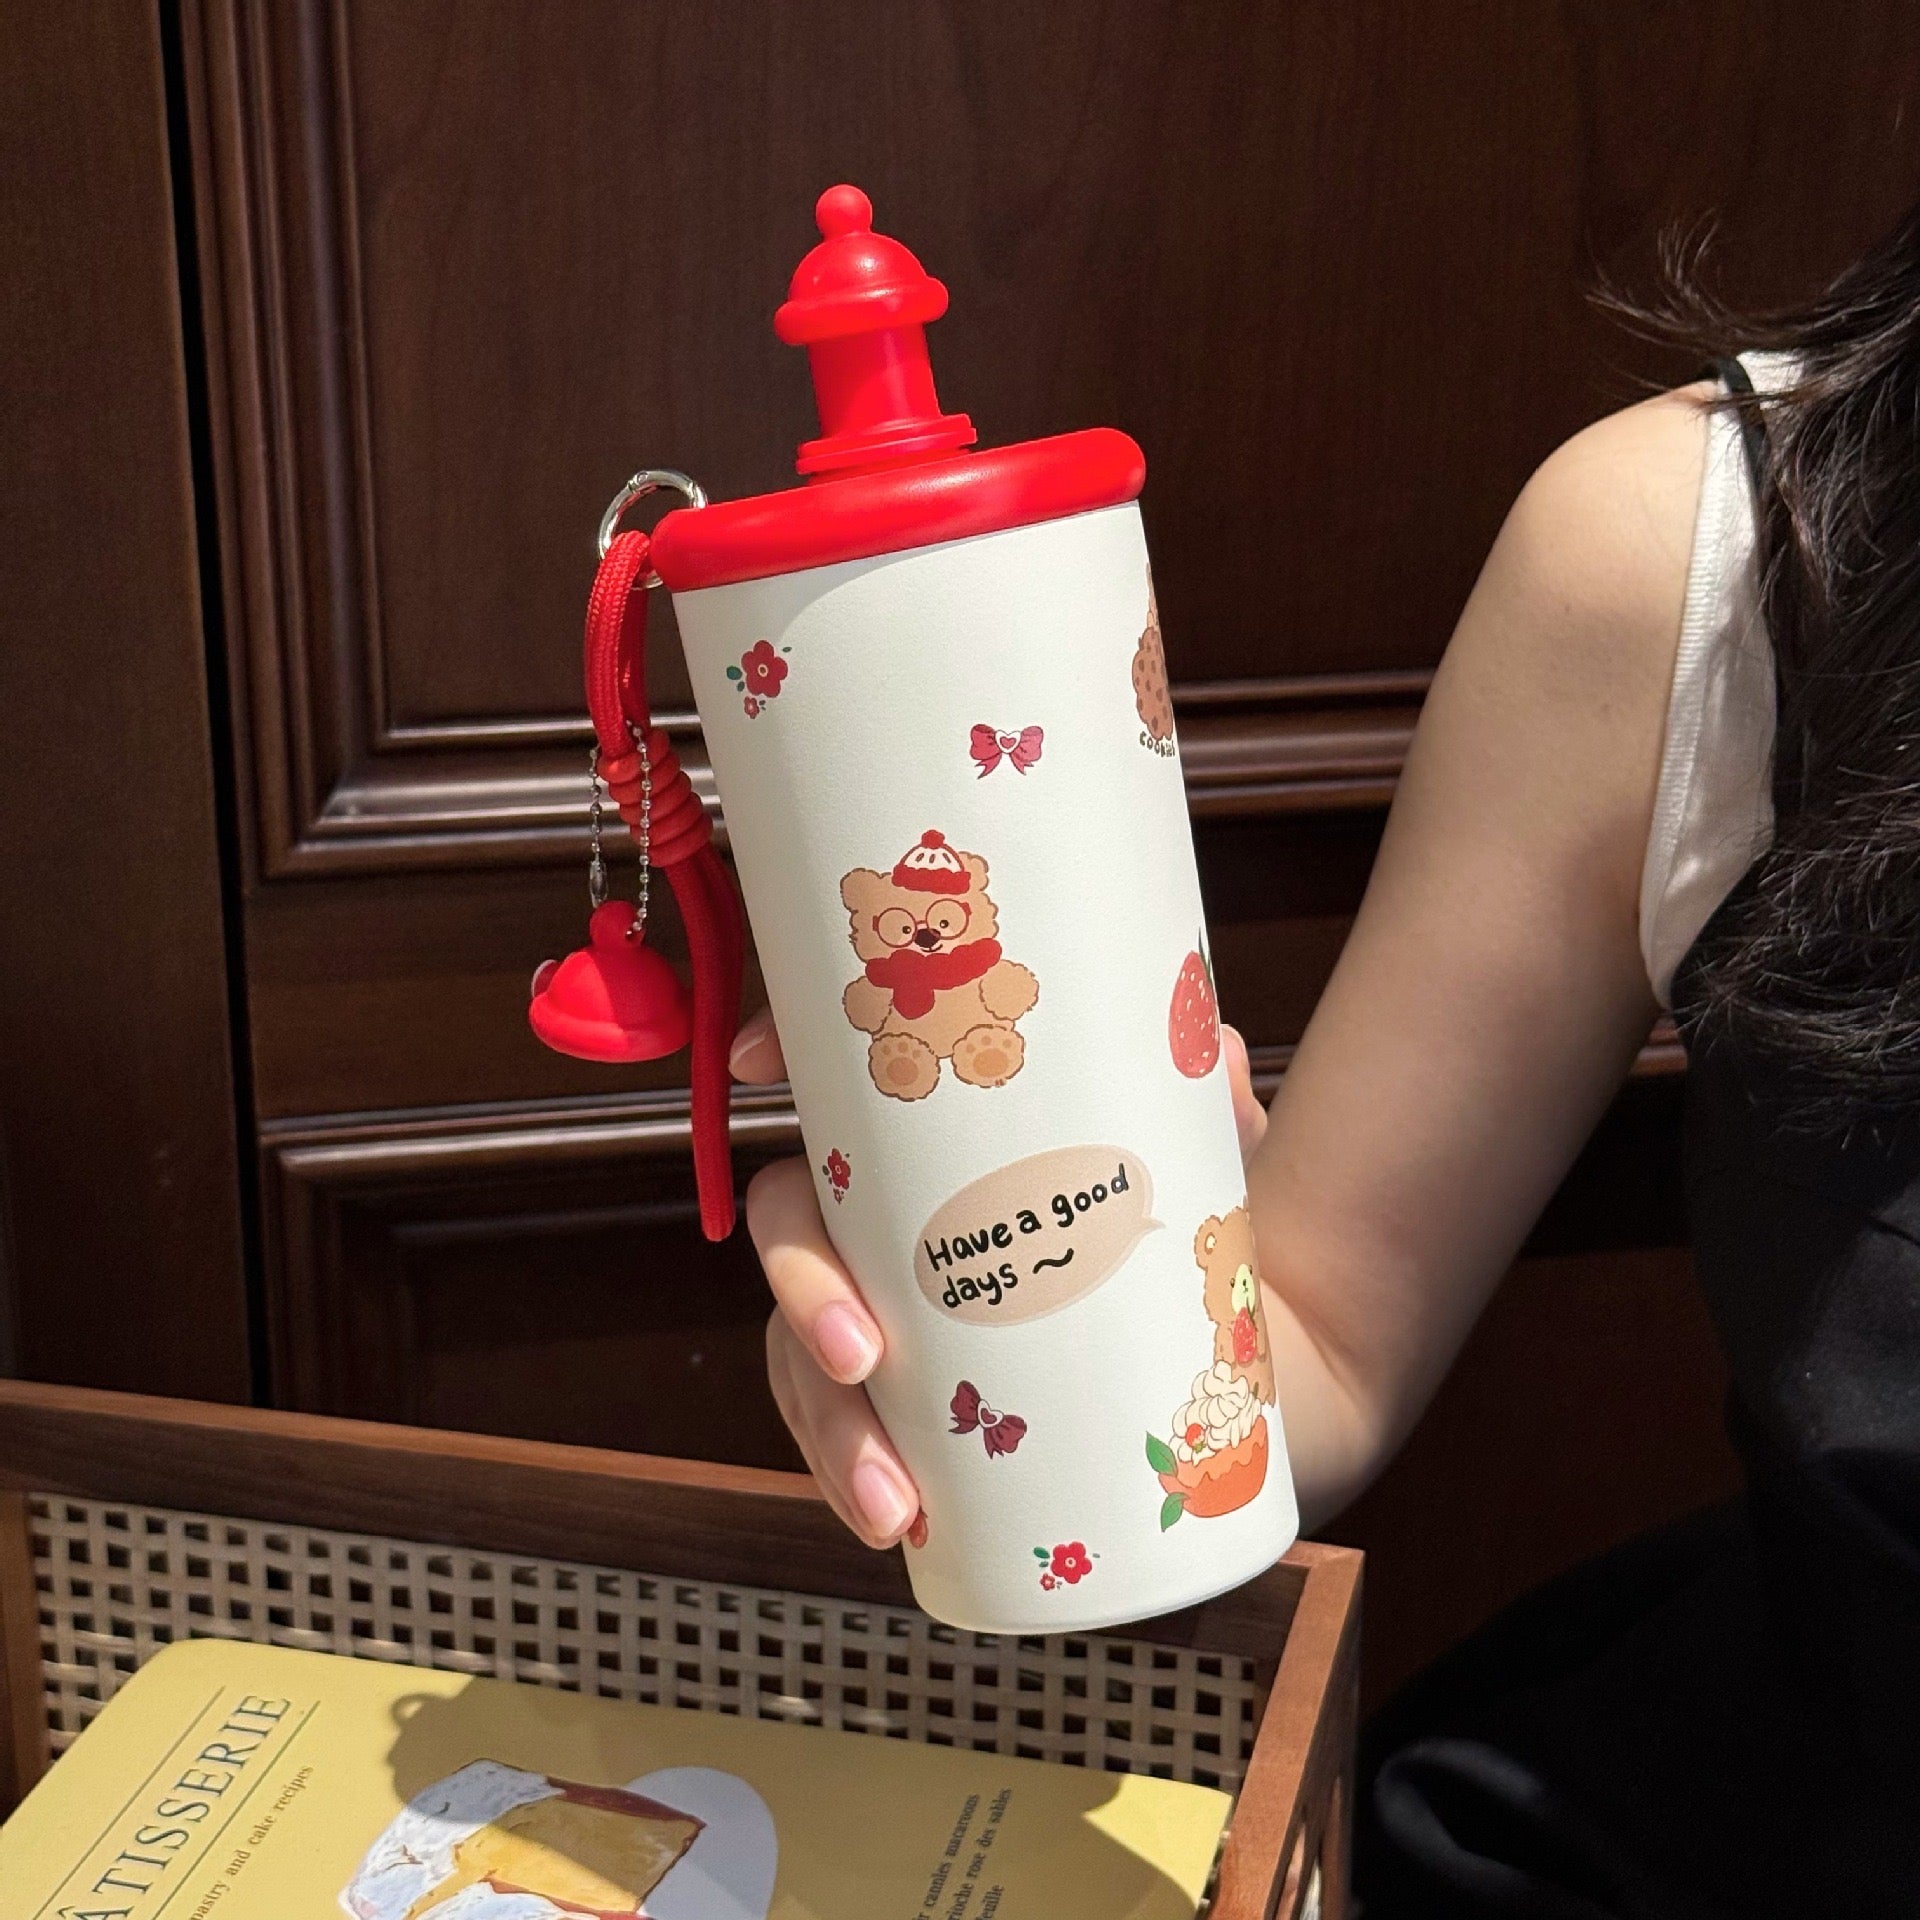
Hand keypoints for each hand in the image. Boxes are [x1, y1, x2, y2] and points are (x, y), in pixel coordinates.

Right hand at [733, 1008, 1266, 1548]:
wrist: (1277, 1370)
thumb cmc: (1217, 1233)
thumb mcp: (1213, 1153)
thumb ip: (1210, 1089)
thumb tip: (1221, 1045)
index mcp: (938, 1147)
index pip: (834, 1088)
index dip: (773, 1053)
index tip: (757, 1063)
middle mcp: (894, 1227)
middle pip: (794, 1231)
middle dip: (802, 1290)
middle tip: (862, 1354)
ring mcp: (896, 1321)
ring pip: (805, 1357)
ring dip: (827, 1427)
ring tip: (892, 1495)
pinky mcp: (923, 1414)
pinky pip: (851, 1442)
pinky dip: (851, 1483)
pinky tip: (893, 1520)